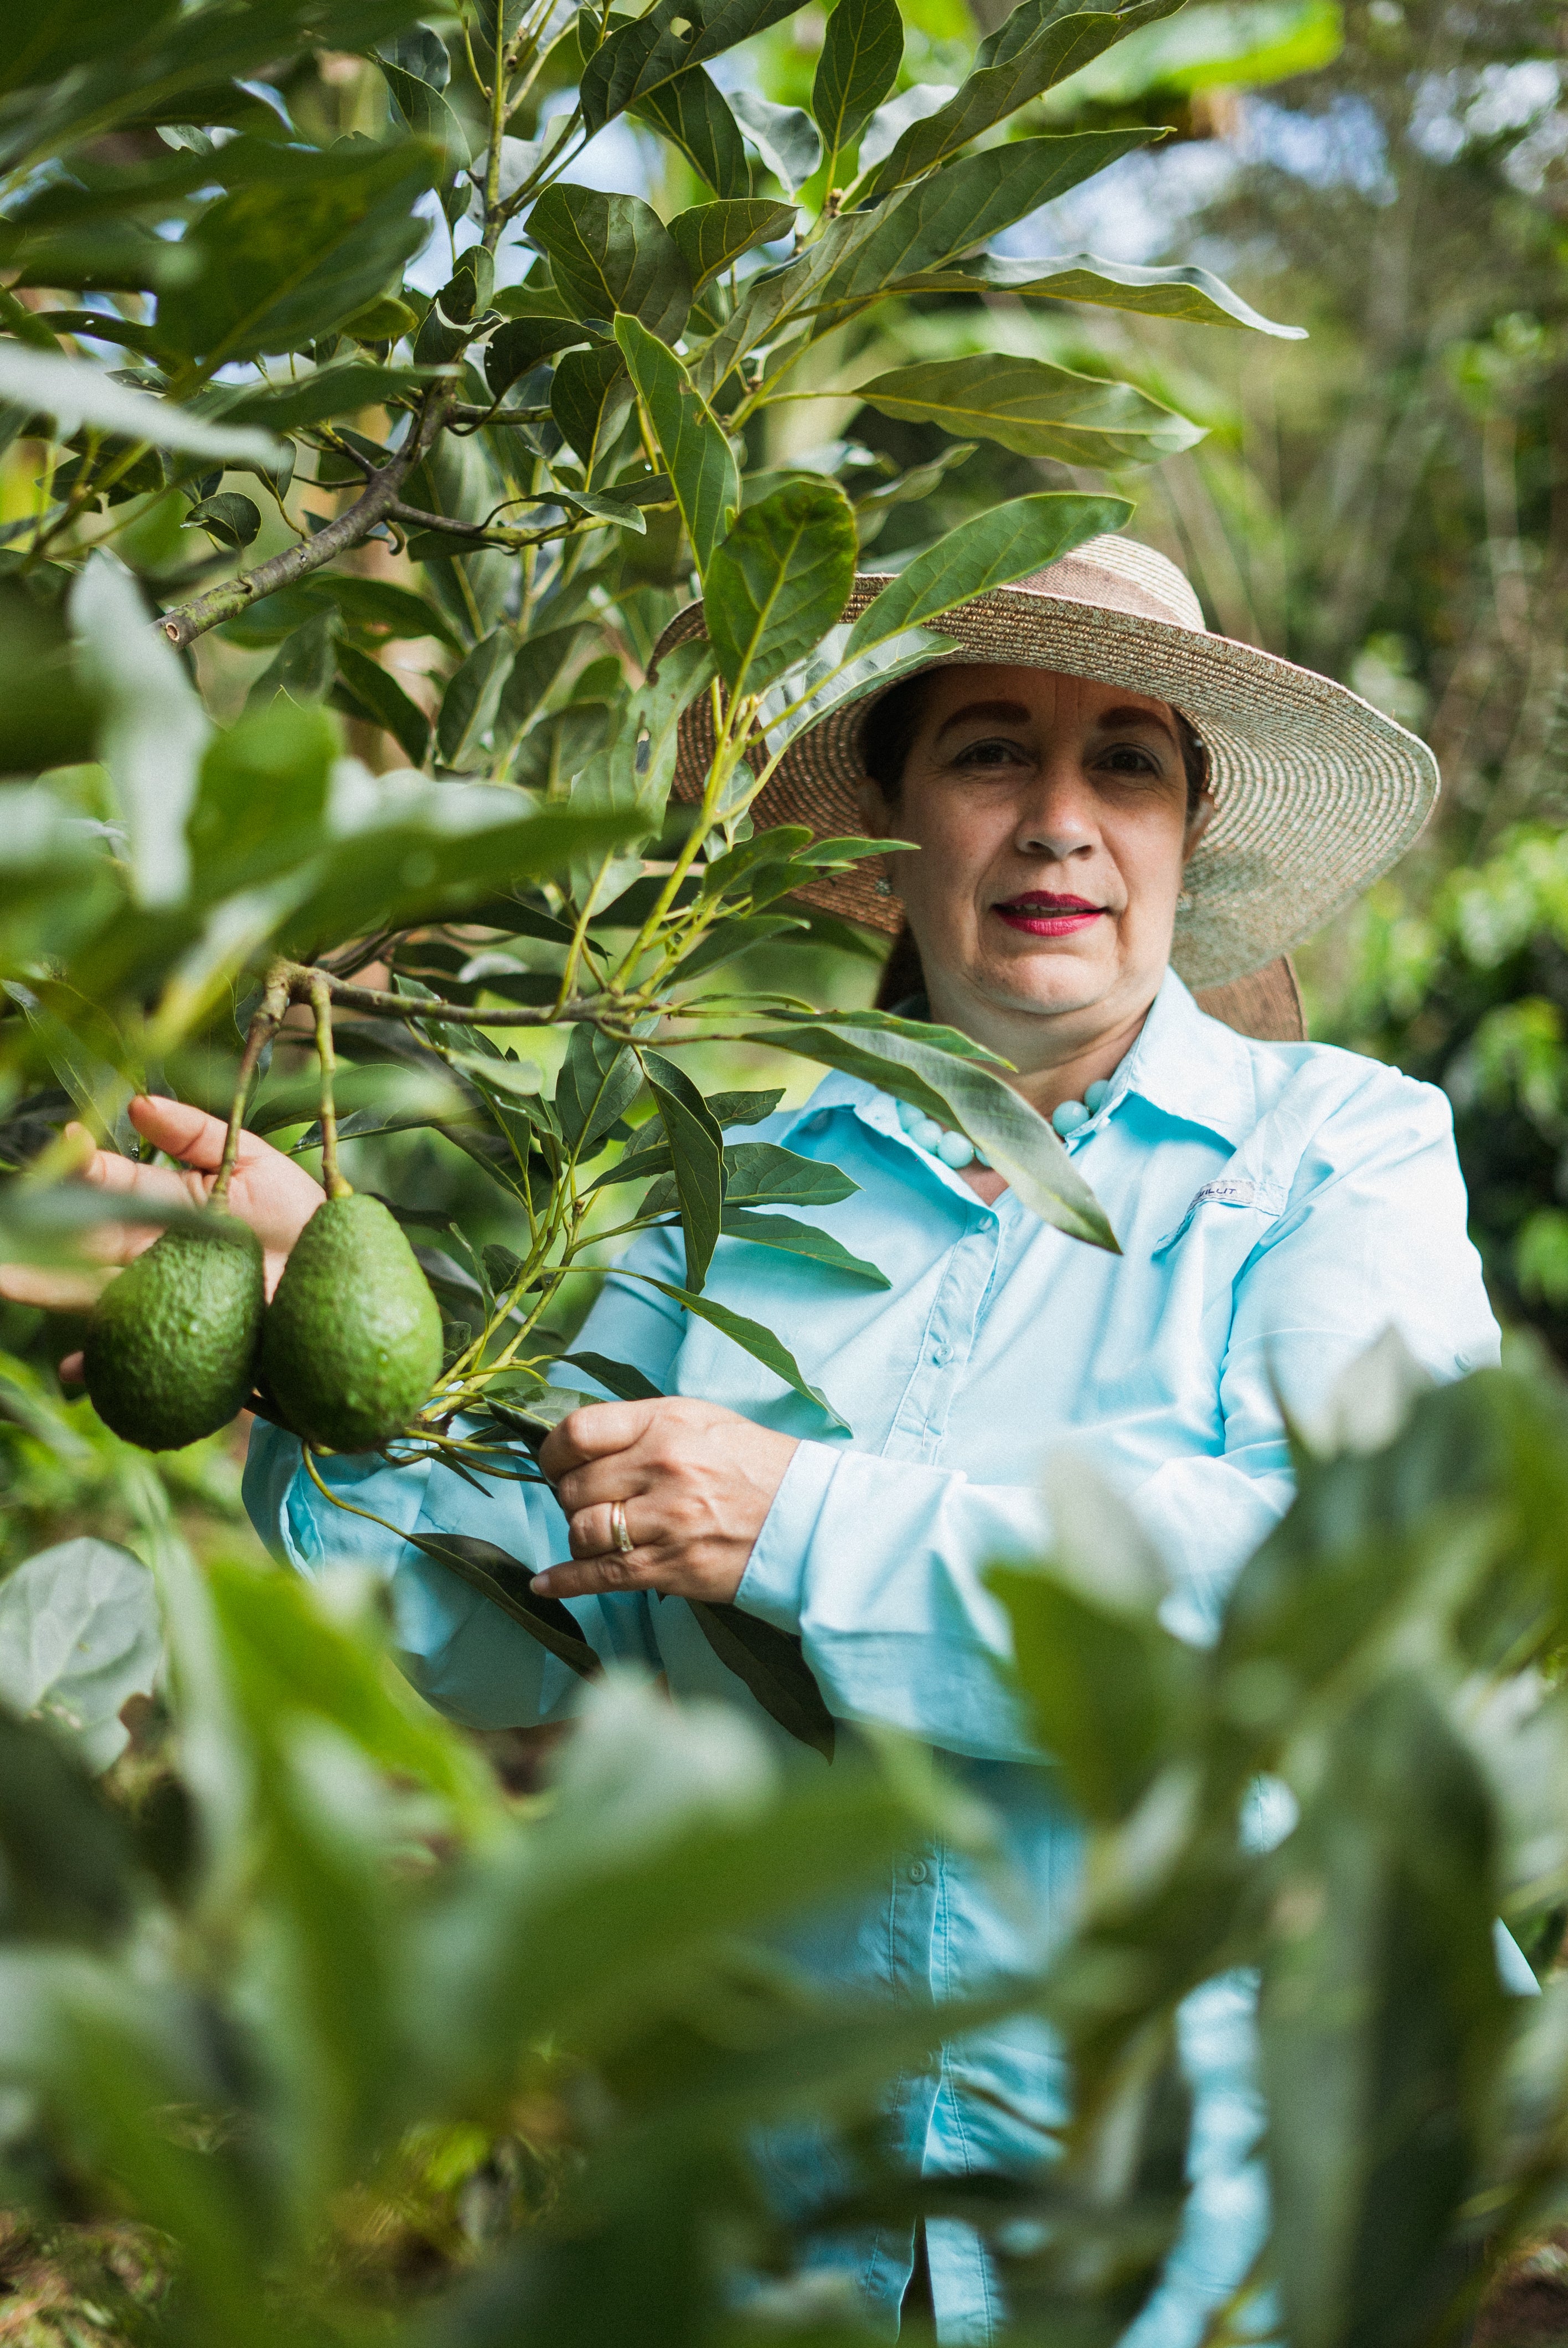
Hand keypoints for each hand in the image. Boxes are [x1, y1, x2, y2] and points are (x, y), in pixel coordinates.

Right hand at [0, 1095, 325, 1370]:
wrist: (338, 1270)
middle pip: (77, 1244)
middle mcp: (145, 1252)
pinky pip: (128, 1353)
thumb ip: (195, 1133)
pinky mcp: (173, 1337)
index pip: (106, 1185)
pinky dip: (98, 1366)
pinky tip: (75, 1371)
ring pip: (85, 1294)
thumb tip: (137, 1103)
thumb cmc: (296, 1211)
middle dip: (30, 1239)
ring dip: (40, 1289)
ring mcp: (155, 1297)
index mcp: (158, 1204)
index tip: (64, 1146)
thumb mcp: (250, 1160)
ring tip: (1, 1280)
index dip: (80, 1169)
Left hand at [533, 1397, 798, 1603]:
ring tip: (600, 1535)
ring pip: (582, 1531)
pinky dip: (565, 1581)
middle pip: (574, 1487)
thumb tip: (581, 1446)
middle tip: (591, 1503)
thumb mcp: (701, 1421)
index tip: (555, 1464)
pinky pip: (599, 1576)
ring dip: (581, 1537)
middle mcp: (661, 1466)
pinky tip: (546, 1584)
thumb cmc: (754, 1466)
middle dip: (572, 1499)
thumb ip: (642, 1427)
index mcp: (666, 1422)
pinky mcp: (671, 1566)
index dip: (553, 1452)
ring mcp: (666, 1519)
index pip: (578, 1431)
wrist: (808, 1518)